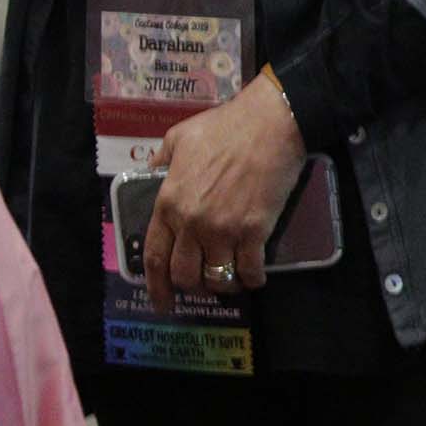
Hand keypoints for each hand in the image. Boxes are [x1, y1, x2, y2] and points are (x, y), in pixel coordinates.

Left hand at [142, 73, 303, 305]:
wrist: (271, 123)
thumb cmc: (225, 126)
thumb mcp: (178, 137)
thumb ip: (161, 161)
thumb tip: (154, 172)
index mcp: (169, 203)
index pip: (155, 257)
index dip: (156, 286)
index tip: (161, 302)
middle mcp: (191, 224)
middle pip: (184, 274)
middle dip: (191, 287)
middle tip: (202, 285)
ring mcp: (224, 230)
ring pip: (216, 278)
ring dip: (222, 285)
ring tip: (230, 281)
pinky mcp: (255, 231)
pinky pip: (249, 270)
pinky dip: (252, 279)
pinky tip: (255, 277)